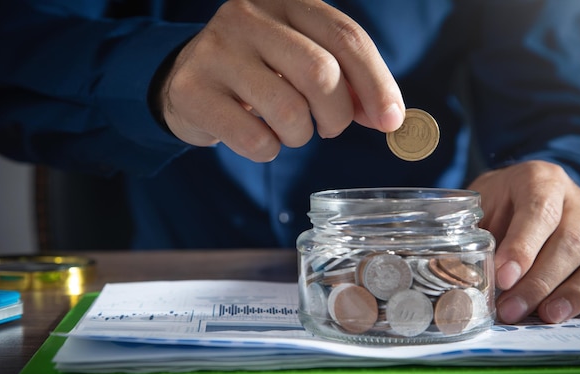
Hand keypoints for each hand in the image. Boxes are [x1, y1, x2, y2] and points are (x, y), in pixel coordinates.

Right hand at [158, 0, 404, 161]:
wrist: (187, 81)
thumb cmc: (259, 72)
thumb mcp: (302, 60)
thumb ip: (346, 81)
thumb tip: (388, 117)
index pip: (346, 38)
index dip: (377, 83)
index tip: (392, 121)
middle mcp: (248, 15)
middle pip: (321, 73)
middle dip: (336, 115)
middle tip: (329, 128)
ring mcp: (215, 50)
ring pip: (289, 110)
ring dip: (301, 136)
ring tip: (288, 130)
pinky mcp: (192, 90)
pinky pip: (255, 139)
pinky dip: (269, 151)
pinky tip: (259, 138)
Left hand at [468, 160, 579, 323]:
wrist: (522, 194)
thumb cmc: (500, 204)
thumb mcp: (484, 207)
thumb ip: (481, 235)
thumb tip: (470, 275)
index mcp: (540, 181)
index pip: (538, 212)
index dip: (523, 247)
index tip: (504, 277)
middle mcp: (576, 200)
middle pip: (568, 242)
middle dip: (539, 282)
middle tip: (511, 309)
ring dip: (567, 294)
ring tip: (543, 317)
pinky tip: (565, 314)